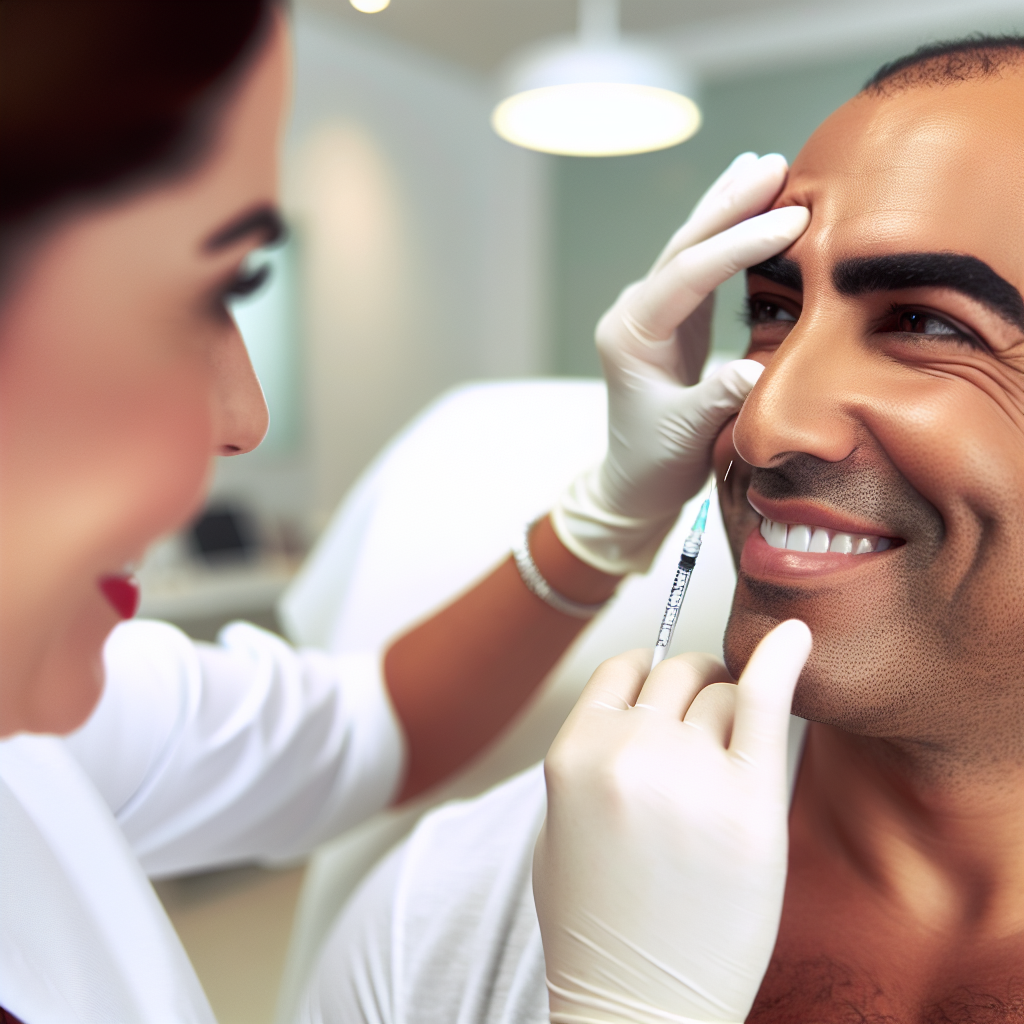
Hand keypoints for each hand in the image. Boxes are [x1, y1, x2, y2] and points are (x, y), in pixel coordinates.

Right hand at [533, 620, 812, 1023]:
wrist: (637, 1003)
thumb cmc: (597, 922)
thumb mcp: (557, 825)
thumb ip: (588, 754)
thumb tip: (634, 700)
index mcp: (573, 754)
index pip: (624, 668)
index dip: (651, 677)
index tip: (669, 691)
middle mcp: (627, 751)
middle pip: (678, 673)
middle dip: (694, 689)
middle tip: (709, 728)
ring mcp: (688, 775)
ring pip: (723, 692)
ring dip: (730, 713)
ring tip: (727, 767)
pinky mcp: (748, 805)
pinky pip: (764, 703)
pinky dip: (782, 660)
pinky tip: (797, 636)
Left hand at [551, 154, 809, 574]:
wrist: (635, 480)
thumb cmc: (655, 461)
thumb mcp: (687, 435)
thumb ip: (717, 399)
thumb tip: (756, 368)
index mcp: (630, 334)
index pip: (688, 275)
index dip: (738, 245)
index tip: (792, 221)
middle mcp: (635, 311)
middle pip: (685, 246)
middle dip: (730, 205)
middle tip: (778, 165)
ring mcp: (652, 311)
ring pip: (691, 247)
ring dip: (727, 207)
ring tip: (766, 165)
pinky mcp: (671, 317)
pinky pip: (700, 265)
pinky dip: (726, 234)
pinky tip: (746, 203)